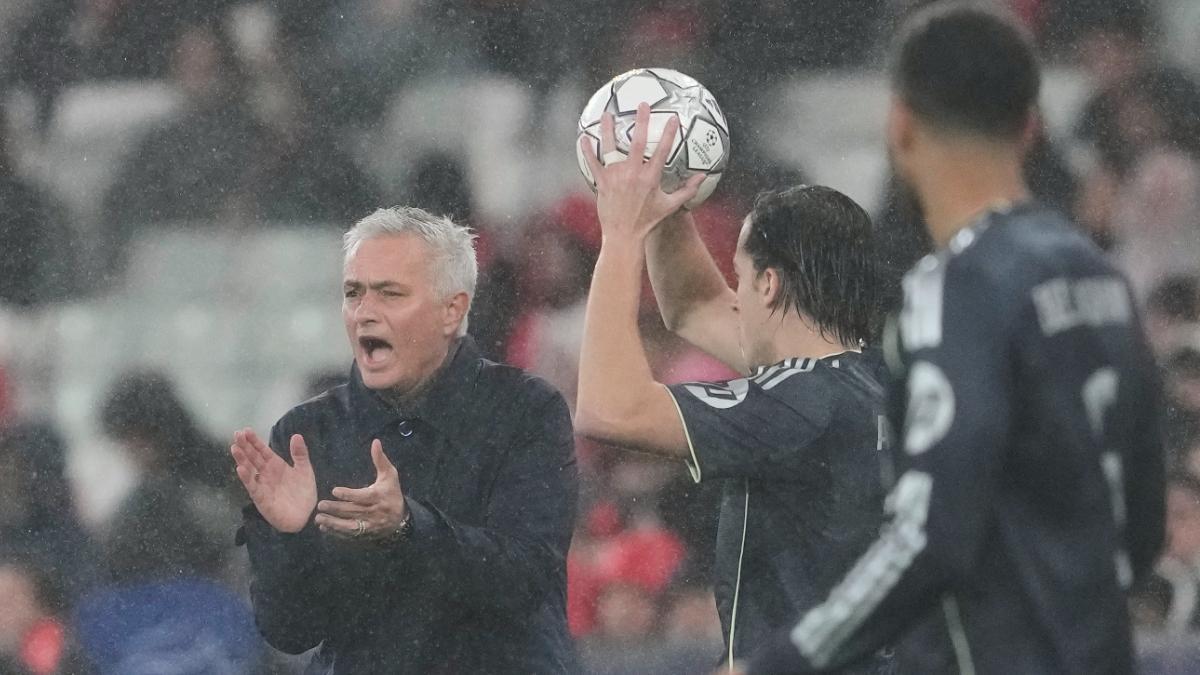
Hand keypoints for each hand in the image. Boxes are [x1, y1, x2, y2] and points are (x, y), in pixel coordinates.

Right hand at [231, 429, 316, 532]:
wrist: (307, 515)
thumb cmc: (304, 493)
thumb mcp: (304, 470)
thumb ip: (299, 454)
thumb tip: (296, 435)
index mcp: (276, 466)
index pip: (262, 451)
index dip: (254, 441)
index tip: (246, 430)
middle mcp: (266, 474)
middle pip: (253, 458)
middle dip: (245, 446)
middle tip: (236, 434)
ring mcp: (262, 486)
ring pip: (249, 470)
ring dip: (241, 459)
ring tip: (234, 448)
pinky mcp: (262, 498)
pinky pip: (253, 487)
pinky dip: (246, 478)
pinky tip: (240, 469)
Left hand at [315, 439, 407, 540]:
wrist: (400, 519)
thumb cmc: (392, 492)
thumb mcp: (390, 475)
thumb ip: (380, 459)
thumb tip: (375, 441)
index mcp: (379, 496)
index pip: (363, 496)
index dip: (349, 494)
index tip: (334, 491)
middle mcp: (374, 512)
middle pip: (353, 511)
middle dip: (336, 509)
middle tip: (320, 505)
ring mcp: (369, 525)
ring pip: (350, 525)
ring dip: (333, 523)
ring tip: (319, 519)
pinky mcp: (365, 534)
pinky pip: (350, 534)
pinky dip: (336, 532)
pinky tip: (324, 528)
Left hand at [580, 103, 704, 242]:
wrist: (624, 236)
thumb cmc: (648, 221)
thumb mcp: (670, 206)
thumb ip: (687, 190)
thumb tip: (703, 177)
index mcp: (651, 178)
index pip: (663, 150)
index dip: (668, 133)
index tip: (672, 117)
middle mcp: (633, 174)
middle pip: (637, 142)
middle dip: (641, 121)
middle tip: (642, 104)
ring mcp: (615, 177)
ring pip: (611, 148)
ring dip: (609, 129)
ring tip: (607, 114)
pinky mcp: (601, 183)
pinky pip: (593, 163)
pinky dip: (587, 150)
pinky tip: (584, 137)